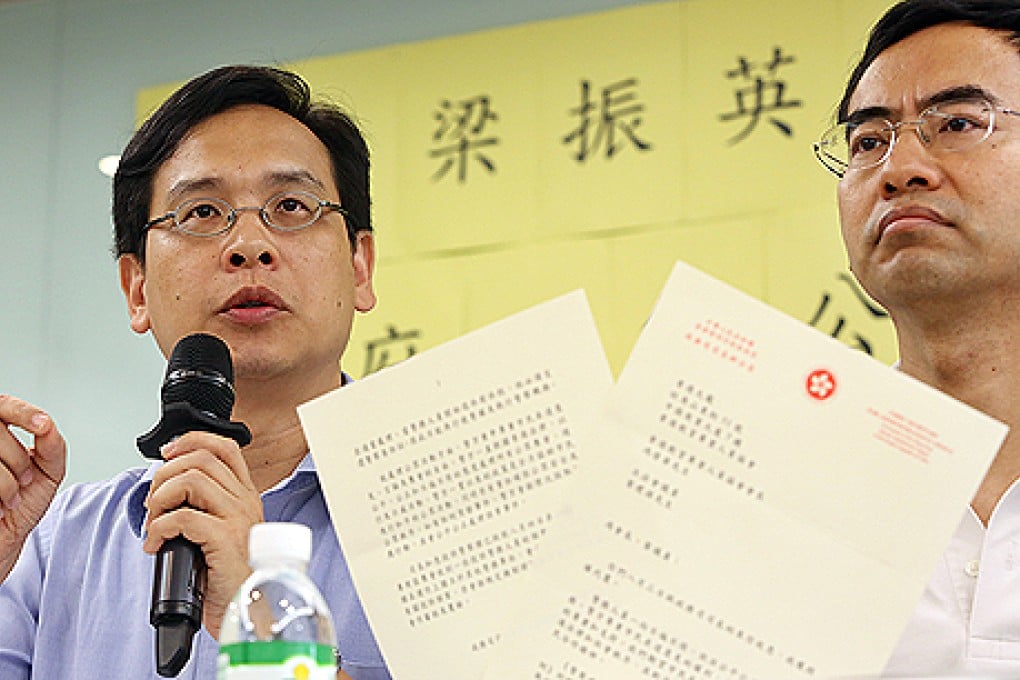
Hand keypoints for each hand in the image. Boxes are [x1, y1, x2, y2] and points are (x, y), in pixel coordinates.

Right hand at [0, 395, 66, 582]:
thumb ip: (52, 447)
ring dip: (8, 483)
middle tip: (24, 481)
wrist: (4, 540)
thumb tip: (48, 425)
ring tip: (10, 498)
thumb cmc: (23, 503)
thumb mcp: (48, 472)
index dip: (23, 412)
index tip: (42, 425)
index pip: (4, 405)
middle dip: (19, 460)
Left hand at [142, 431, 262, 638]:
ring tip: (154, 523)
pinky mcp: (225, 538)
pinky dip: (159, 528)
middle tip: (153, 503)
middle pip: (200, 460)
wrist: (249, 609)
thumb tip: (167, 492)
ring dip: (160, 499)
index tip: (167, 453)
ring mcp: (238, 518)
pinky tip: (155, 544)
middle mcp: (245, 501)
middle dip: (164, 475)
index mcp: (246, 496)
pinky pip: (182, 517)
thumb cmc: (230, 577)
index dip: (192, 440)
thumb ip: (206, 509)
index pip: (225, 447)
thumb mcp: (222, 533)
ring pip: (190, 481)